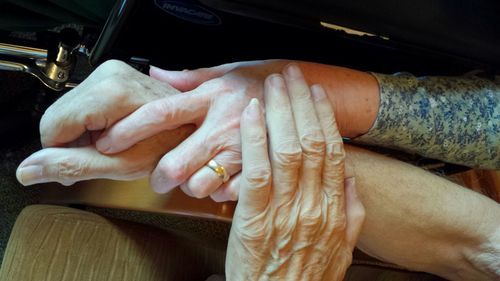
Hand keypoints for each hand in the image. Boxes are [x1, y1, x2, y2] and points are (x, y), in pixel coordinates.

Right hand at [16, 60, 193, 185]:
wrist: (194, 130)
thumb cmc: (167, 147)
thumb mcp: (118, 165)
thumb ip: (70, 165)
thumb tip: (28, 170)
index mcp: (111, 94)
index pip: (53, 126)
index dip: (60, 153)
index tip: (79, 166)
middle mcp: (110, 74)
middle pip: (59, 116)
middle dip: (73, 142)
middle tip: (101, 157)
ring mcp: (113, 72)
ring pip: (69, 109)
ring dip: (82, 133)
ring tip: (111, 145)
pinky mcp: (115, 75)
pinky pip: (83, 102)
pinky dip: (91, 122)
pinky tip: (112, 133)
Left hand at [95, 60, 291, 198]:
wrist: (304, 97)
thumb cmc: (262, 83)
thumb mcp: (227, 72)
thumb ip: (189, 77)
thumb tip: (155, 72)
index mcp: (211, 98)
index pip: (160, 113)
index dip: (130, 129)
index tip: (110, 140)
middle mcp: (223, 126)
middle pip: (175, 162)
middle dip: (158, 175)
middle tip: (156, 175)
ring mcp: (241, 151)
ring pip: (198, 185)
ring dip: (189, 185)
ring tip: (192, 177)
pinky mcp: (257, 170)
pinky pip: (226, 195)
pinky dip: (218, 193)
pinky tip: (219, 180)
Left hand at [226, 67, 364, 279]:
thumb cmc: (306, 278)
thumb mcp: (343, 250)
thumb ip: (351, 214)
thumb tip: (352, 181)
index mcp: (333, 209)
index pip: (333, 151)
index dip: (326, 118)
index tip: (319, 95)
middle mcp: (311, 204)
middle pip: (310, 142)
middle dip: (301, 103)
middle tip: (294, 75)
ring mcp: (282, 211)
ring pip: (285, 149)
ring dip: (279, 112)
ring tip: (273, 85)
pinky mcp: (252, 219)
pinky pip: (256, 171)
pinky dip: (253, 140)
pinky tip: (249, 115)